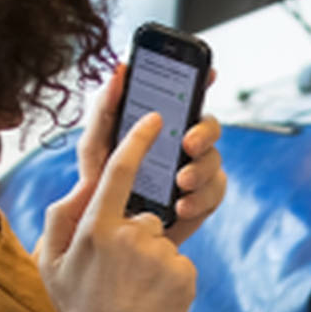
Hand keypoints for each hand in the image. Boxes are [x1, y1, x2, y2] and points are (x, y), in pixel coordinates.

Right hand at [37, 109, 197, 311]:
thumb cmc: (80, 311)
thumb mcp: (52, 266)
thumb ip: (58, 221)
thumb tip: (76, 189)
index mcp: (95, 229)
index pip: (119, 170)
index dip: (138, 139)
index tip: (153, 118)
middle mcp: (129, 236)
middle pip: (143, 216)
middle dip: (135, 238)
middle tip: (120, 275)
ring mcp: (159, 255)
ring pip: (161, 240)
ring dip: (152, 260)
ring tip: (135, 291)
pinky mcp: (183, 273)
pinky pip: (179, 261)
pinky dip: (170, 277)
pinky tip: (152, 298)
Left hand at [66, 66, 228, 245]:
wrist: (105, 241)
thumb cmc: (97, 187)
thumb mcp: (94, 146)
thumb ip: (105, 109)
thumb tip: (119, 70)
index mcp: (161, 126)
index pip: (187, 96)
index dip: (202, 79)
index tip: (209, 73)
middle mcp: (183, 145)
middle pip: (210, 126)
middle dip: (205, 131)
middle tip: (188, 144)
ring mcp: (196, 173)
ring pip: (215, 159)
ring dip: (201, 169)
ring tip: (180, 183)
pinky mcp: (201, 202)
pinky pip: (215, 193)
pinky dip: (201, 199)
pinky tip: (182, 207)